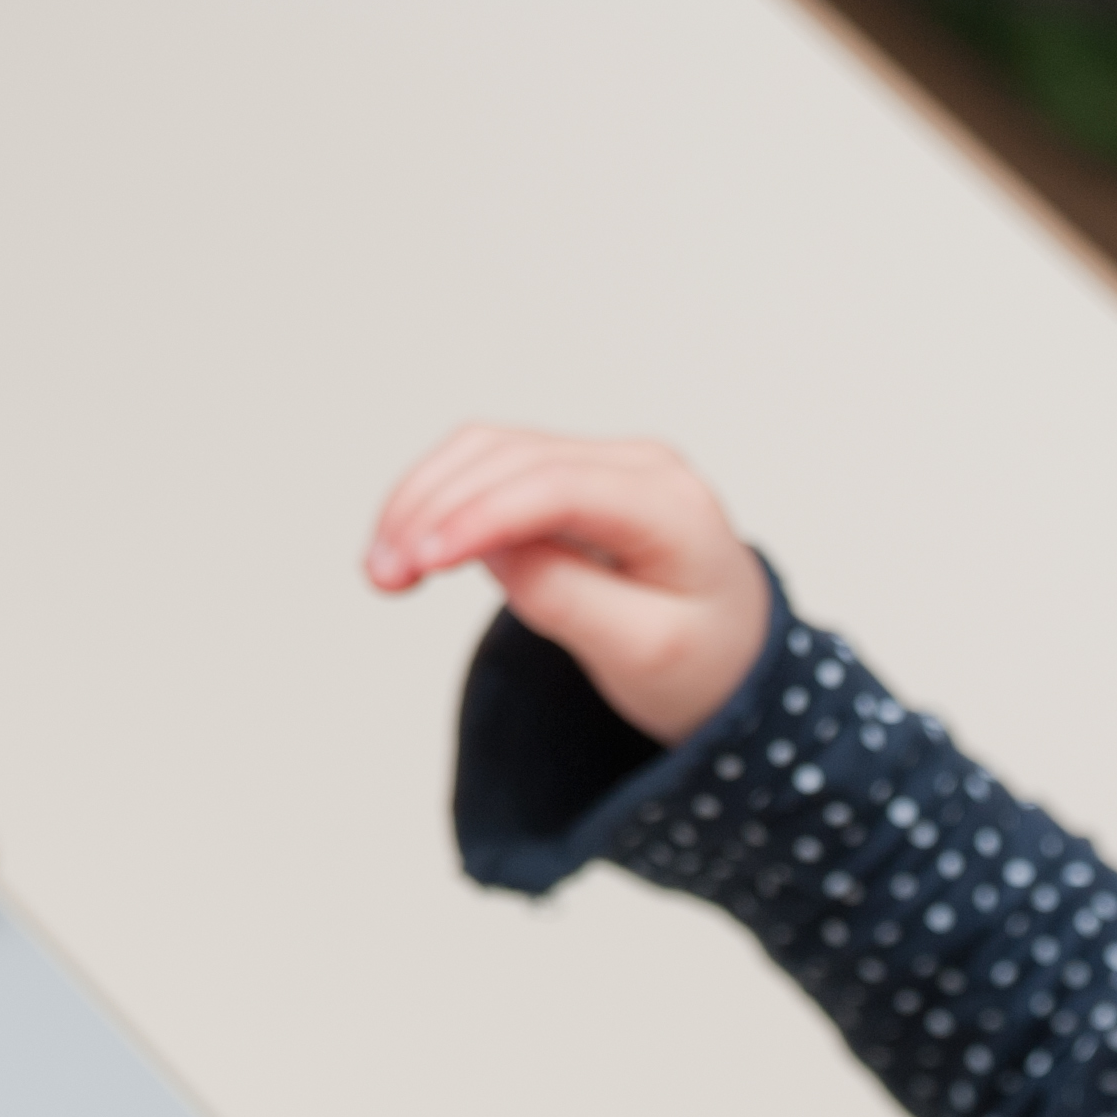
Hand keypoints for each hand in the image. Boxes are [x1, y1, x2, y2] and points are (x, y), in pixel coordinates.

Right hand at [363, 425, 772, 743]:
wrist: (734, 659)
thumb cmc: (703, 664)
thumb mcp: (645, 653)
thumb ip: (569, 599)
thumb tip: (493, 548)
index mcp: (672, 506)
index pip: (560, 488)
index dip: (481, 515)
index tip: (422, 559)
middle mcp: (638, 465)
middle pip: (512, 458)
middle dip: (433, 508)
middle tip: (382, 576)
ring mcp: (603, 463)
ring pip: (488, 451)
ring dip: (423, 498)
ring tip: (383, 568)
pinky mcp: (570, 475)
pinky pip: (490, 467)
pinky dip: (439, 498)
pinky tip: (407, 542)